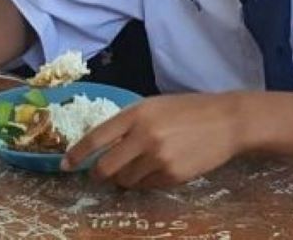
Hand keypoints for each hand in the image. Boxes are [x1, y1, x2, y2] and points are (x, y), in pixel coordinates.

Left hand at [63, 93, 246, 187]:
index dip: (77, 154)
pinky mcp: (172, 176)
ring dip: (124, 178)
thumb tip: (102, 147)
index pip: (96, 138)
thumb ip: (129, 123)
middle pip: (105, 167)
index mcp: (137, 113)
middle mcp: (144, 136)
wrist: (227, 121)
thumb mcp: (155, 106)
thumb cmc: (188, 110)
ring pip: (125, 180)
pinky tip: (158, 168)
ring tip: (138, 166)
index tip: (65, 164)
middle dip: (97, 174)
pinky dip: (145, 181)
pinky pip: (146, 186)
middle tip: (98, 175)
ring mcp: (158, 158)